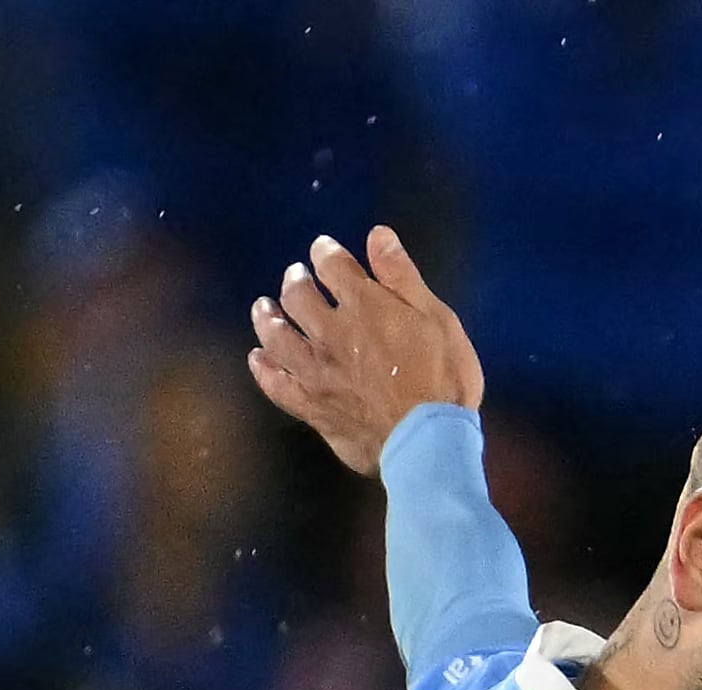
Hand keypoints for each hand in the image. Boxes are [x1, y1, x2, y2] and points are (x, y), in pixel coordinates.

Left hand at [243, 227, 482, 479]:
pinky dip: (264, 370)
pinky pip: (276, 385)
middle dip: (295, 280)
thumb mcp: (437, 319)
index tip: (323, 249)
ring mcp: (316, 371)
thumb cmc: (444, 379)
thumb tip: (377, 234)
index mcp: (364, 306)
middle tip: (295, 276)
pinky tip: (257, 359)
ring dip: (268, 317)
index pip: (332, 265)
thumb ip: (402, 276)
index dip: (325, 253)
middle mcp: (331, 333)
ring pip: (277, 337)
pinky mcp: (312, 406)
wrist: (429, 442)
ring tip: (264, 308)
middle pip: (298, 296)